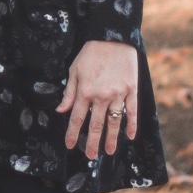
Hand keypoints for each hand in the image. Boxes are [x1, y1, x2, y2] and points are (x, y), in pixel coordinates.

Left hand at [56, 40, 137, 160]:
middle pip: (96, 124)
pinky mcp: (132, 90)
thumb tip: (61, 111)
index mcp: (85, 91)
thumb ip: (69, 92)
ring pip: (114, 121)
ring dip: (111, 138)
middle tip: (90, 156)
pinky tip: (130, 136)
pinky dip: (132, 124)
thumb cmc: (91, 53)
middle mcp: (101, 96)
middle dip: (92, 142)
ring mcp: (118, 94)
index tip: (70, 145)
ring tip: (109, 152)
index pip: (77, 118)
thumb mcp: (74, 70)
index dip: (72, 133)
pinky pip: (132, 111)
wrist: (113, 37)